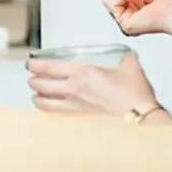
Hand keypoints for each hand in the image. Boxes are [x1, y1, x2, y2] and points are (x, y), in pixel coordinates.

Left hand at [27, 53, 158, 115]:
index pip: (49, 67)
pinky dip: (48, 109)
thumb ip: (122, 56)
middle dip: (32, 79)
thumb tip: (124, 54)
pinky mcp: (81, 117)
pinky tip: (50, 106)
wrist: (141, 114)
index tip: (30, 62)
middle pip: (40, 85)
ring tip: (36, 92)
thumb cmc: (135, 92)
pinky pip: (56, 113)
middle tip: (32, 75)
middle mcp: (74, 89)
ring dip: (37, 96)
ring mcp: (76, 105)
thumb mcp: (128, 64)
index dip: (35, 64)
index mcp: (83, 73)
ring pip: (44, 103)